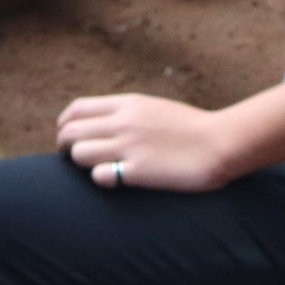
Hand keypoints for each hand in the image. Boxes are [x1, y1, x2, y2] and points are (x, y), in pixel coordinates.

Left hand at [56, 92, 232, 193]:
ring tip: (95, 169)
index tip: (67, 137)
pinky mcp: (138, 171)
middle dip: (63, 146)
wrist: (220, 143)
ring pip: (79, 153)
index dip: (65, 125)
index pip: (77, 109)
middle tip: (69, 159)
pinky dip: (101, 179)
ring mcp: (130, 146)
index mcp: (128, 104)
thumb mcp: (156, 109)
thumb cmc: (193, 129)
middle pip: (70, 131)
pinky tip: (114, 180)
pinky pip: (100, 175)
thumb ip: (130, 114)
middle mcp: (124, 122)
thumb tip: (106, 123)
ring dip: (81, 164)